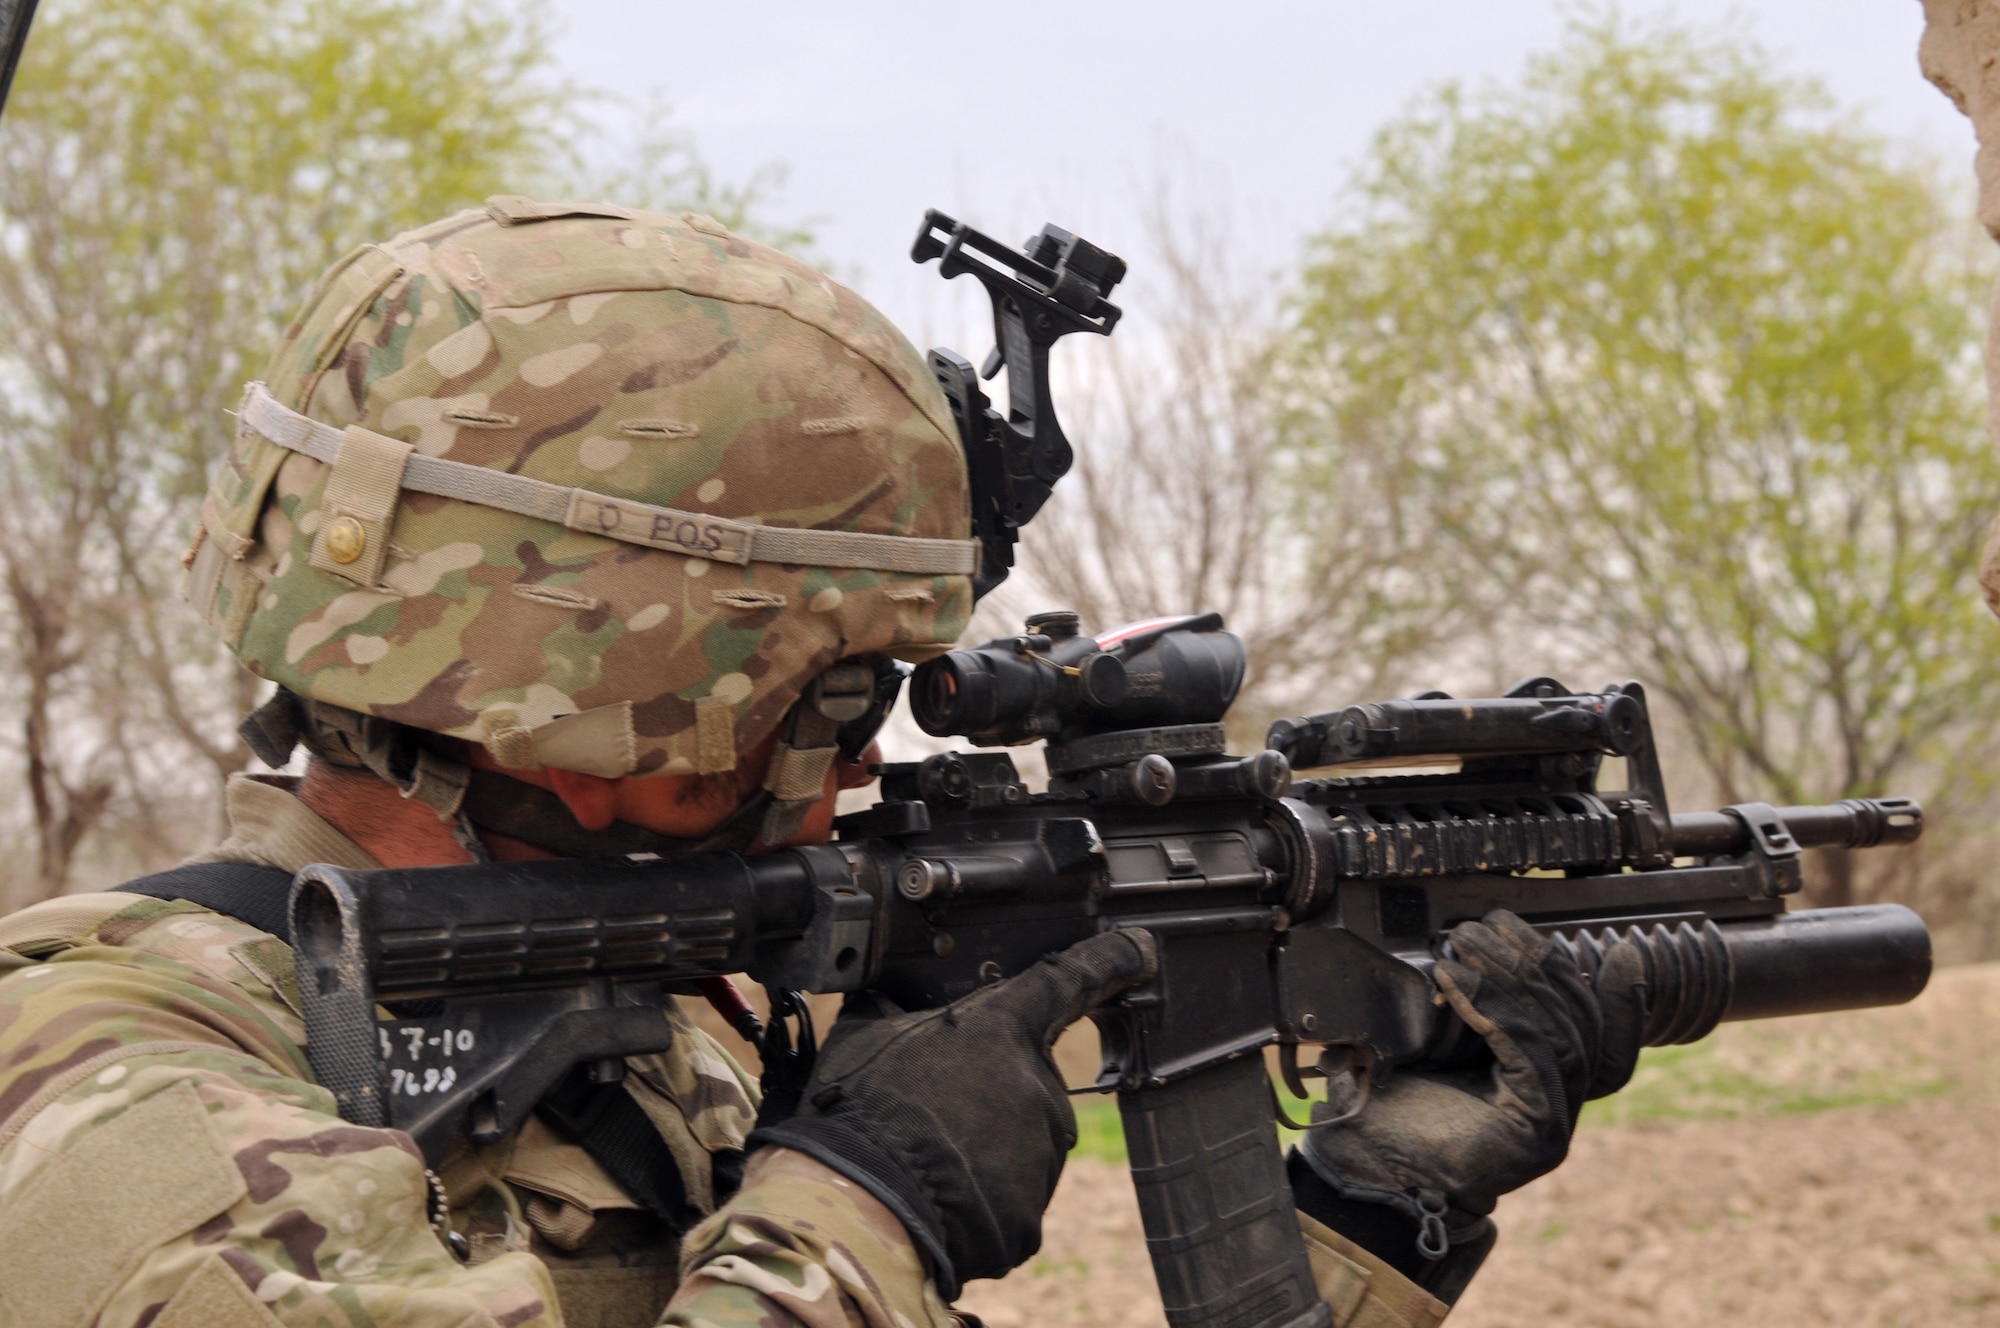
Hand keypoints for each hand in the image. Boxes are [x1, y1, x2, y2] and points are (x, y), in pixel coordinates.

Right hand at [748, 930, 1156, 1298]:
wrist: (858, 1200)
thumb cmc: (859, 1109)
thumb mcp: (864, 1033)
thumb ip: (891, 1008)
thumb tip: (883, 993)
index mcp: (1001, 1029)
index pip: (1066, 983)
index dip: (1107, 963)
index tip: (1138, 951)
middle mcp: (1036, 1084)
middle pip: (1027, 1085)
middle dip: (988, 1100)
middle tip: (931, 1116)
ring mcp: (1040, 1152)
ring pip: (1019, 1147)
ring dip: (981, 1153)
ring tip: (925, 1160)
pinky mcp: (1031, 1213)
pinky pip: (1007, 1202)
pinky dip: (975, 1203)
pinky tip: (937, 1198)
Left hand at [1292, 910, 1646, 1291]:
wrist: (1363, 1163)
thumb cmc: (1390, 1104)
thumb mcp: (1436, 1042)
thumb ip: (1475, 1004)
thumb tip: (1478, 942)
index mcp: (1547, 1089)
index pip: (1601, 1035)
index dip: (1621, 995)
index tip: (1617, 946)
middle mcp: (1560, 1109)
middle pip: (1576, 1022)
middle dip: (1536, 963)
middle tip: (1487, 923)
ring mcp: (1553, 1125)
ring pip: (1557, 1032)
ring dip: (1509, 975)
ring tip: (1463, 941)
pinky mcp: (1535, 1132)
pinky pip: (1527, 1052)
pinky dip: (1491, 1007)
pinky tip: (1451, 978)